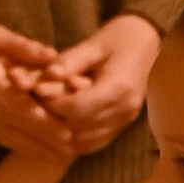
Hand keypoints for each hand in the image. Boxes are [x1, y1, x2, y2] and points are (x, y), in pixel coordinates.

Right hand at [0, 8, 68, 153]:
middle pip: (10, 122)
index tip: (66, 132)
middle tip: (70, 150)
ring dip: (28, 147)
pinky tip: (30, 148)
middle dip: (41, 139)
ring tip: (57, 156)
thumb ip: (22, 47)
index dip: (41, 120)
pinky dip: (10, 141)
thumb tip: (55, 58)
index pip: (14, 101)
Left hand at [26, 11, 161, 157]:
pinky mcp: (123, 127)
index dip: (52, 103)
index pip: (77, 108)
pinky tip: (62, 126)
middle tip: (36, 105)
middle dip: (53, 118)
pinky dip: (75, 139)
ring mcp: (126, 121)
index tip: (36, 92)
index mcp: (118, 87)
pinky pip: (94, 144)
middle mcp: (124, 110)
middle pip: (79, 127)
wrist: (148, 43)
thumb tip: (48, 74)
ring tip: (47, 114)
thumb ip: (69, 61)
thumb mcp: (93, 43)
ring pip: (84, 141)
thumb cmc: (119, 38)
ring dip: (62, 131)